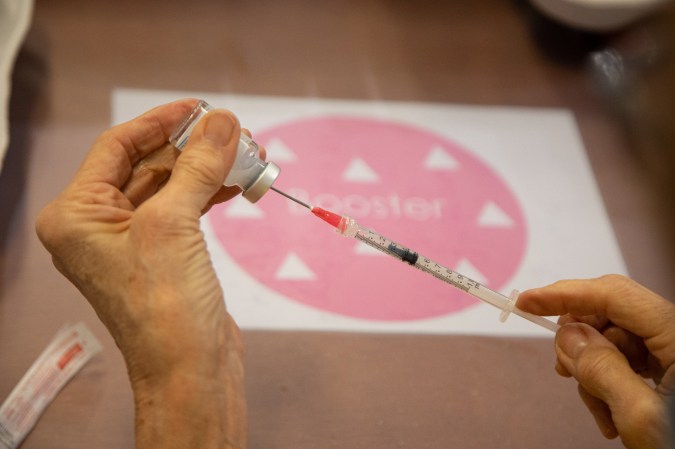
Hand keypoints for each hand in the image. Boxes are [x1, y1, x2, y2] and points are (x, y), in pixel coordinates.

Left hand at [36, 100, 246, 448]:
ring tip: (246, 156)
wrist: (189, 369)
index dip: (160, 122)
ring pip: (170, 187)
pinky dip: (209, 193)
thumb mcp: (174, 224)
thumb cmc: (166, 303)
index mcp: (77, 216)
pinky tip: (236, 183)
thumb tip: (221, 121)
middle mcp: (97, 226)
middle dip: (192, 148)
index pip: (117, 147)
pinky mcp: (162, 256)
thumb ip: (197, 166)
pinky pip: (183, 210)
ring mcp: (131, 242)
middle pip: (146, 165)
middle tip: (234, 133)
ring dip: (207, 169)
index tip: (199, 108)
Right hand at [518, 275, 674, 448]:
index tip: (527, 302)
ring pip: (613, 342)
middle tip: (563, 371)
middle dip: (581, 342)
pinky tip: (611, 415)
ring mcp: (674, 352)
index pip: (613, 294)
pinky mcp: (670, 368)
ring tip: (600, 413)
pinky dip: (609, 384)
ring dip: (595, 374)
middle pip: (611, 316)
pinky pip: (625, 362)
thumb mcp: (641, 416)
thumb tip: (567, 335)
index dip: (565, 293)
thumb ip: (601, 369)